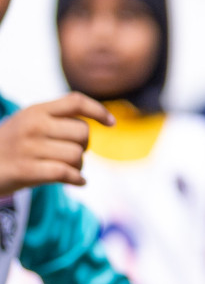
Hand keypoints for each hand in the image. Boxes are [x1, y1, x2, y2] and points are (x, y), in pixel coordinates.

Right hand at [0, 94, 114, 192]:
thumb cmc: (13, 146)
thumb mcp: (29, 123)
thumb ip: (57, 118)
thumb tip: (99, 119)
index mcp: (36, 110)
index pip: (76, 101)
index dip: (98, 110)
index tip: (111, 123)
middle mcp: (33, 125)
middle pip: (83, 132)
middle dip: (84, 146)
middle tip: (72, 154)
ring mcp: (29, 147)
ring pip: (77, 155)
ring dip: (79, 166)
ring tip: (67, 168)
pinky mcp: (27, 169)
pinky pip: (66, 173)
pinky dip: (77, 179)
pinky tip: (78, 182)